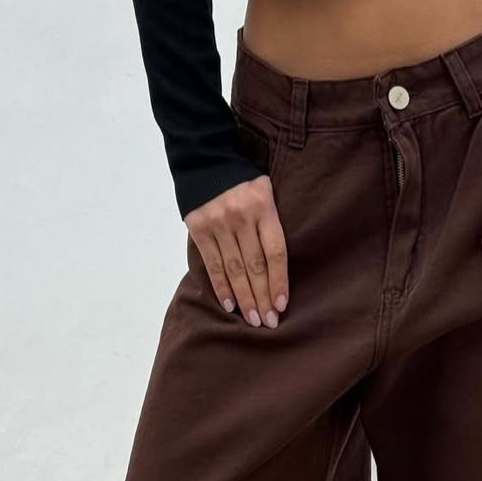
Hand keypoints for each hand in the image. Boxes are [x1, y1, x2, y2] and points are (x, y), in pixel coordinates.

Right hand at [185, 176, 288, 327]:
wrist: (205, 157)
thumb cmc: (243, 181)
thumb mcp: (265, 193)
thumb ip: (269, 224)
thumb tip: (277, 267)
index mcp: (264, 208)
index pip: (275, 252)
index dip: (279, 281)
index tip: (282, 305)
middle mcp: (241, 217)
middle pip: (255, 265)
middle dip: (263, 297)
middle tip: (269, 323)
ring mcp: (218, 223)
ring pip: (234, 268)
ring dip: (244, 298)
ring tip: (252, 319)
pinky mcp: (199, 228)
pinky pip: (213, 263)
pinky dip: (221, 286)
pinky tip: (230, 305)